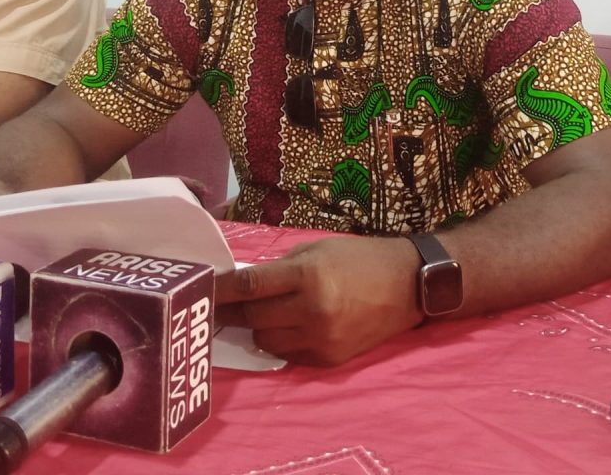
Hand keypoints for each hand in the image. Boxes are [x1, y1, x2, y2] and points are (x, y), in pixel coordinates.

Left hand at [215, 235, 420, 365]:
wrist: (409, 286)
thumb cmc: (360, 258)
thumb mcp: (317, 250)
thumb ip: (279, 268)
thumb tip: (241, 284)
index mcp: (309, 276)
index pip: (250, 286)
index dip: (222, 290)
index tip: (201, 289)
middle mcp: (313, 311)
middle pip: (253, 318)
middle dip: (234, 311)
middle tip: (220, 305)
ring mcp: (321, 339)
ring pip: (266, 341)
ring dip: (258, 327)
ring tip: (262, 314)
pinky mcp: (329, 360)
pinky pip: (288, 355)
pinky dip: (282, 341)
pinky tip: (289, 327)